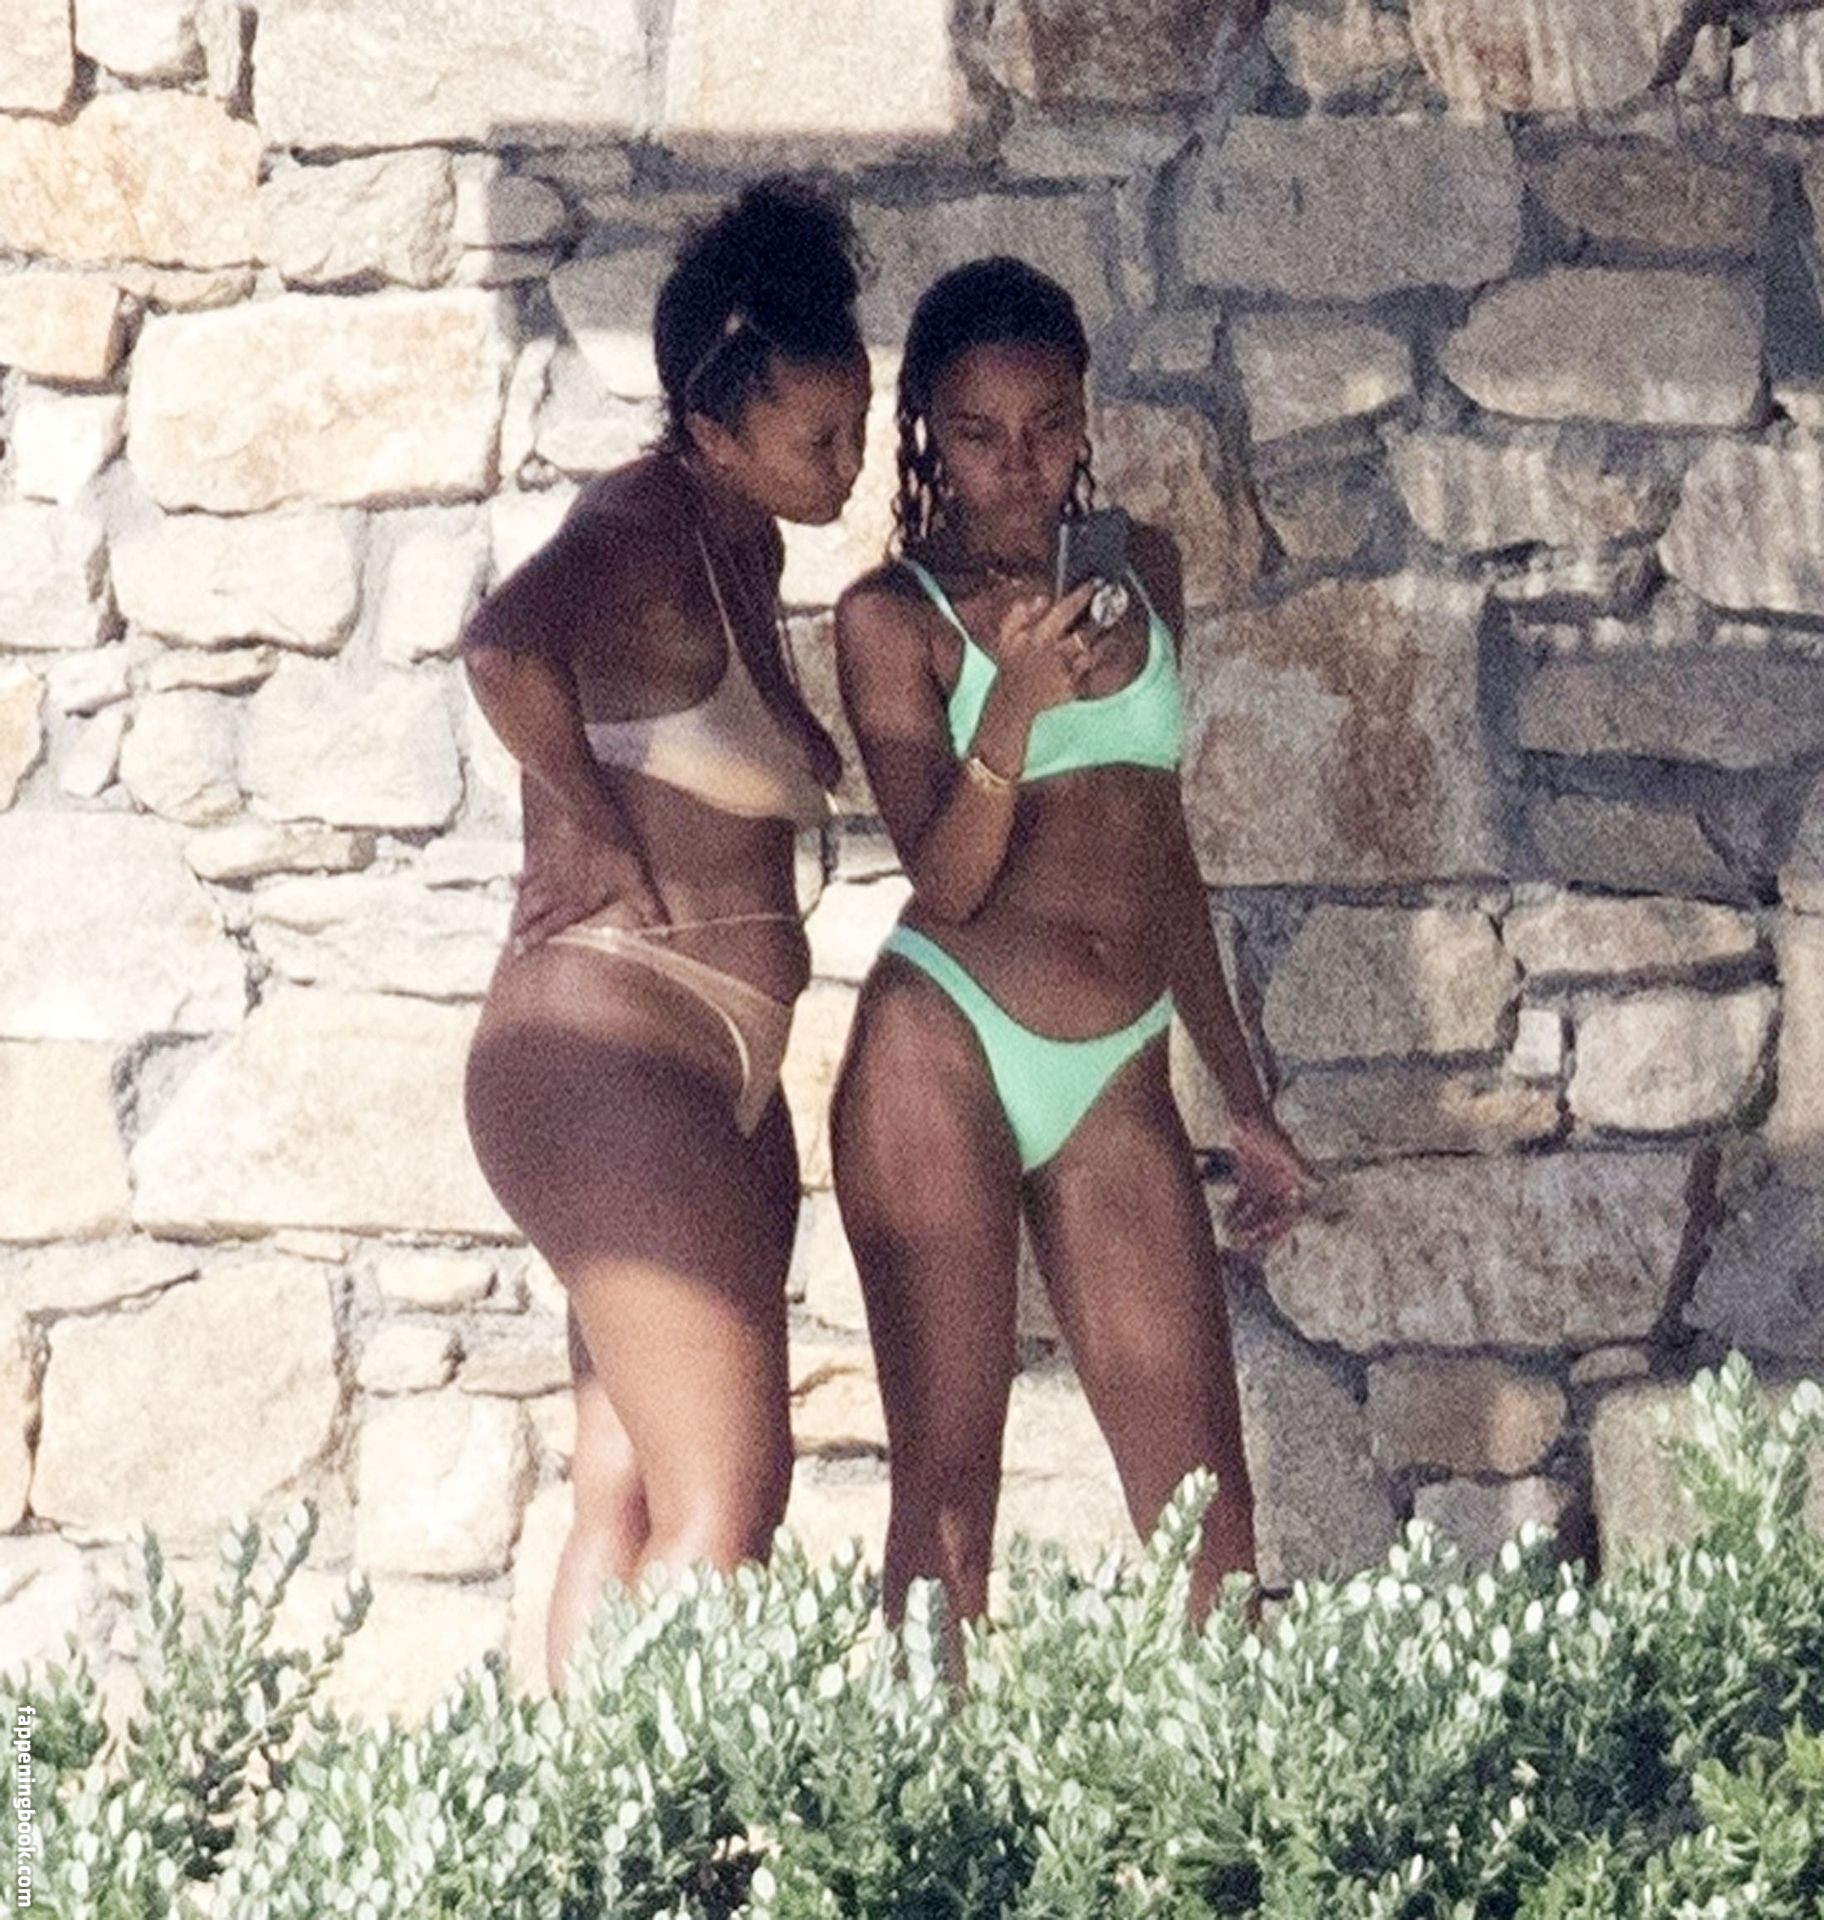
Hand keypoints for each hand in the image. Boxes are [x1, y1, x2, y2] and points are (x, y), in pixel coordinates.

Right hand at [510, 817, 663, 953]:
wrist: (586, 813)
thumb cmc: (613, 848)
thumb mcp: (635, 879)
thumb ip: (649, 906)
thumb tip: (666, 930)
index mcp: (574, 902)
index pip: (549, 927)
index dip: (533, 940)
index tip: (519, 952)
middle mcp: (555, 892)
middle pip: (530, 914)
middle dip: (519, 929)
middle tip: (510, 941)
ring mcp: (547, 872)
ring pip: (526, 896)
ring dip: (518, 909)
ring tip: (510, 922)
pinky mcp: (545, 853)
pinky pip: (528, 871)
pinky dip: (518, 880)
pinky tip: (513, 881)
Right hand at [988, 579, 1105, 719]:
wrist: (1013, 700)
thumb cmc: (1012, 662)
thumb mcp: (1007, 636)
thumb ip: (1020, 613)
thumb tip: (1043, 598)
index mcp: (1038, 637)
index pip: (1064, 610)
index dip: (1082, 595)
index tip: (1096, 583)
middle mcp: (1054, 653)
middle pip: (1086, 631)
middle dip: (1102, 616)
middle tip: (1114, 603)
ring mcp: (1065, 672)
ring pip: (1094, 651)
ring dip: (1107, 638)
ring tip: (1115, 628)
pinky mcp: (1072, 688)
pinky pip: (1091, 670)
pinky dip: (1099, 659)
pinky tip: (1106, 649)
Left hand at [1224, 1115, 1318, 1251]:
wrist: (1246, 1113)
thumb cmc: (1268, 1128)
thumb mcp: (1285, 1150)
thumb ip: (1301, 1167)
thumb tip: (1322, 1183)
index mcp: (1292, 1180)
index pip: (1289, 1212)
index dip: (1279, 1227)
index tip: (1266, 1239)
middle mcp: (1278, 1183)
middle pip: (1271, 1214)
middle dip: (1260, 1228)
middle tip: (1246, 1241)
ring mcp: (1262, 1180)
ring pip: (1256, 1209)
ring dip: (1247, 1221)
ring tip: (1235, 1234)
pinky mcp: (1246, 1174)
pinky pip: (1242, 1197)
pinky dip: (1236, 1208)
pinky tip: (1227, 1219)